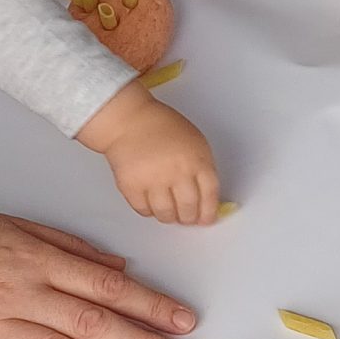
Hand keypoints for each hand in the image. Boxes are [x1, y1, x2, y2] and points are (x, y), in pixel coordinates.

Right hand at [79, 82, 220, 223]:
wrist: (129, 120)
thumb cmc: (162, 128)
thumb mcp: (195, 142)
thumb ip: (203, 169)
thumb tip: (208, 198)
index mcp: (197, 160)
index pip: (210, 195)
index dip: (208, 212)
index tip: (206, 219)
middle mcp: (177, 172)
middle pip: (188, 209)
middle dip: (189, 218)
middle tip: (186, 218)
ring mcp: (153, 180)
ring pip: (166, 214)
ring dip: (169, 217)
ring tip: (169, 211)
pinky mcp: (131, 186)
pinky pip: (144, 210)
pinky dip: (149, 211)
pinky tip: (151, 202)